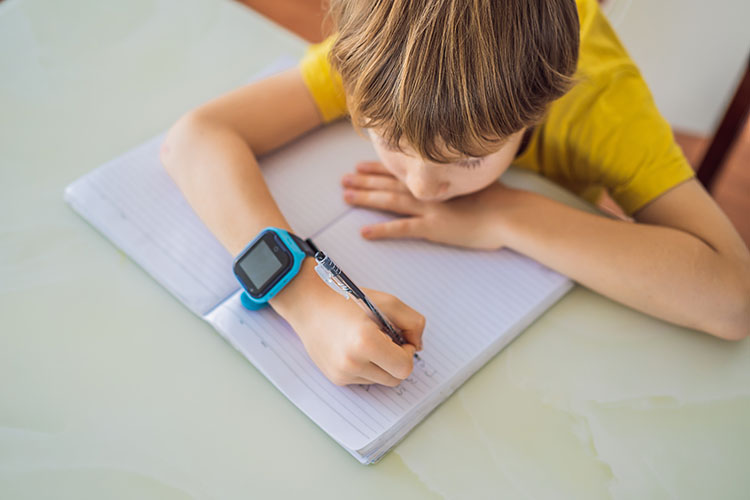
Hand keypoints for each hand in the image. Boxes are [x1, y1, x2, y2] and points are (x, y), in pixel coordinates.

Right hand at [278, 269, 424, 385]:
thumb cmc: (347, 299)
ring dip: (382, 364)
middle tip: (386, 339)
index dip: (408, 352)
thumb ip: (413, 323)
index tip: (399, 338)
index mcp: (365, 342)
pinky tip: (355, 348)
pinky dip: (367, 366)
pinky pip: (364, 379)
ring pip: (380, 380)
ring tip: (368, 341)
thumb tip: (417, 346)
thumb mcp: (387, 302)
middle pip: (395, 379)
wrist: (308, 303)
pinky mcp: (336, 378)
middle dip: (397, 360)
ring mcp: (342, 373)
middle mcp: (352, 363)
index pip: (404, 367)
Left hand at [342, 162, 509, 249]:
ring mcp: (429, 209)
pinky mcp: (433, 228)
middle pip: (389, 184)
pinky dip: (382, 230)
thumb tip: (451, 178)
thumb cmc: (498, 199)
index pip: (402, 172)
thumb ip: (458, 181)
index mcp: (437, 180)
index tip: (360, 165)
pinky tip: (364, 232)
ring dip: (366, 198)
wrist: (509, 213)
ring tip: (346, 197)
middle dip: (364, 181)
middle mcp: (428, 191)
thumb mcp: (475, 183)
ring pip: (390, 201)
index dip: (379, 168)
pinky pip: (401, 229)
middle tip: (343, 179)